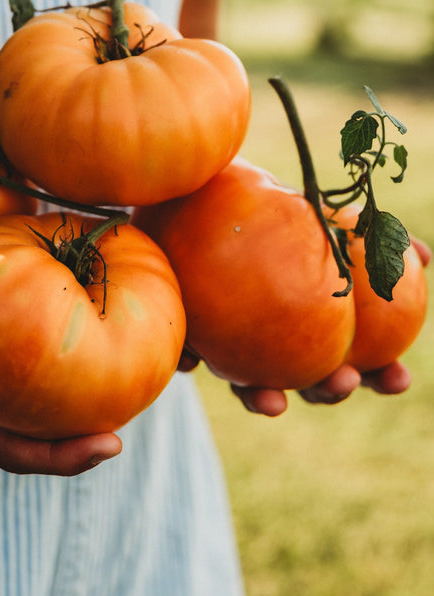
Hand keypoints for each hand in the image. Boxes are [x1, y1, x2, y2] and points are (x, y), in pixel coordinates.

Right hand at [0, 248, 120, 475]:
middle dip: (82, 420)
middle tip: (137, 392)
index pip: (13, 450)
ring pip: (23, 394)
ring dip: (65, 383)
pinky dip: (33, 345)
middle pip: (33, 428)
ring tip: (114, 355)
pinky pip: (5, 359)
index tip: (113, 445)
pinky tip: (56, 311)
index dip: (62, 455)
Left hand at [175, 229, 431, 415]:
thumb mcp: (320, 212)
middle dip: (325, 392)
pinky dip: (192, 358)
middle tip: (341, 382)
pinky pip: (188, 351)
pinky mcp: (186, 327)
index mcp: (310, 322)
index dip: (379, 376)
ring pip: (246, 384)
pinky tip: (194, 360)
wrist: (200, 193)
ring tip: (272, 402)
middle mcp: (271, 338)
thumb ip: (367, 236)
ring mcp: (228, 339)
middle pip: (303, 381)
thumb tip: (427, 256)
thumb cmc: (271, 208)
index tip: (398, 378)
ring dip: (260, 398)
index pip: (352, 358)